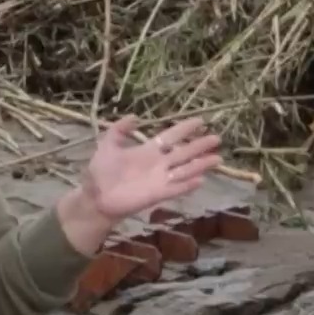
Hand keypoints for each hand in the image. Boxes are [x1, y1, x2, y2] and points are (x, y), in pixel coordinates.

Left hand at [60, 116, 224, 251]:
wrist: (95, 197)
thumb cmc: (101, 172)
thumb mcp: (107, 145)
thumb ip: (119, 130)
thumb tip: (135, 116)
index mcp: (148, 151)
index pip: (171, 137)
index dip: (185, 129)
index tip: (201, 122)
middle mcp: (158, 164)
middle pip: (184, 152)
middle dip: (200, 145)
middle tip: (217, 138)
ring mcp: (160, 179)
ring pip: (185, 170)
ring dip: (201, 165)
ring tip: (218, 159)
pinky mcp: (158, 194)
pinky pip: (176, 189)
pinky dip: (188, 185)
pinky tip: (201, 180)